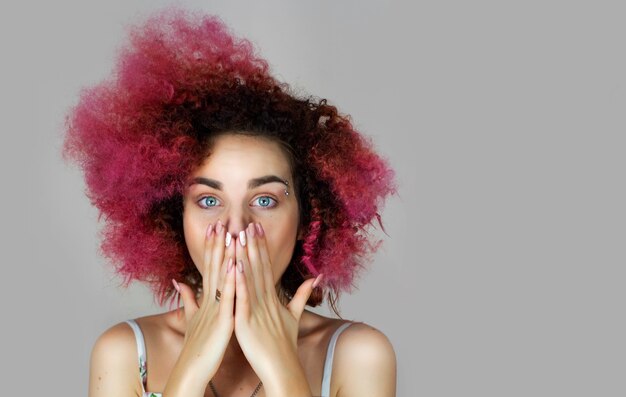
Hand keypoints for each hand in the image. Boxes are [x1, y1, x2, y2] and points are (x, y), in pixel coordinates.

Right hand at [171, 220, 235, 383]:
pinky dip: (230, 280)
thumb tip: (179, 282)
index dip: (212, 248)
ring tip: (229, 234)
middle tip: (221, 222)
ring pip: (220, 277)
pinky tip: (234, 264)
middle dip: (217, 244)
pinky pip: (227, 297)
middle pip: (213, 267)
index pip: (210, 268)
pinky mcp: (222, 321)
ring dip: (224, 255)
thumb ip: (187, 299)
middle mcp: (209, 300)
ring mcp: (215, 309)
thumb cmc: (197, 346)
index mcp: (206, 299)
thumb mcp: (192, 318)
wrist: (192, 370)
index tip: (215, 227)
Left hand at [233, 222, 322, 387]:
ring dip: (244, 256)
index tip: (256, 228)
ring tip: (238, 236)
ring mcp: (257, 310)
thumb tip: (316, 277)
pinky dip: (239, 283)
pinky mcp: (247, 322)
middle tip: (247, 223)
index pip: (266, 267)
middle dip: (252, 245)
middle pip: (258, 267)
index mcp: (273, 298)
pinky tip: (235, 266)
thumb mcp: (294, 316)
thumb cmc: (285, 345)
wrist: (282, 368)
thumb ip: (302, 295)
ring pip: (250, 278)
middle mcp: (265, 300)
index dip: (261, 247)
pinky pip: (243, 299)